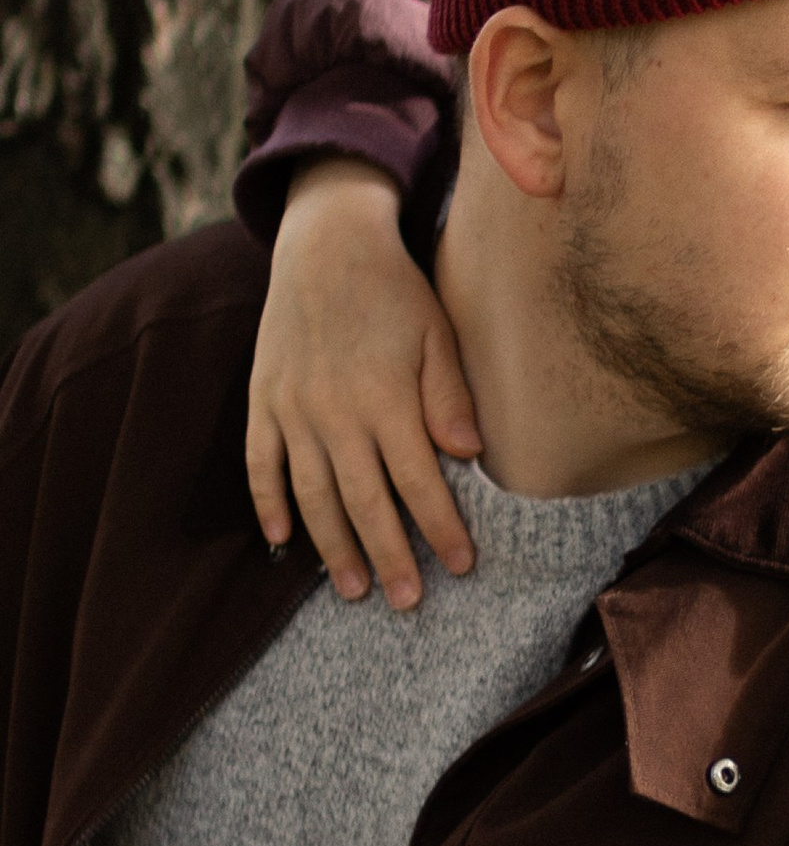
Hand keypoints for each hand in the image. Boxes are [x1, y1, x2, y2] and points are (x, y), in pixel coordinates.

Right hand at [247, 160, 481, 608]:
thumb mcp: (438, 333)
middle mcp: (335, 411)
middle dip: (389, 556)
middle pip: (364, 501)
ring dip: (332, 547)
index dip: (441, 528)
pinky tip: (282, 542)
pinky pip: (261, 464)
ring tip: (353, 590)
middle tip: (408, 603)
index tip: (463, 566)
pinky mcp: (263, 401)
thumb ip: (450, 395)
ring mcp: (292, 409)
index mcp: (385, 397)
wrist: (324, 243)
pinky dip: (269, 504)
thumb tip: (469, 455)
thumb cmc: (395, 292)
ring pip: (312, 495)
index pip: (418, 481)